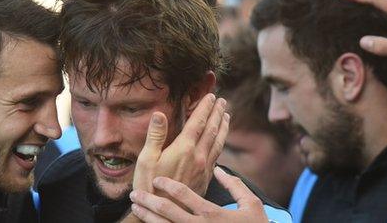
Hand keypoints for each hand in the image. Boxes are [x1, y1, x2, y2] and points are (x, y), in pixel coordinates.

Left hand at [129, 167, 267, 222]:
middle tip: (135, 194)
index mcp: (212, 213)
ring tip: (136, 208)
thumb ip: (235, 185)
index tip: (157, 179)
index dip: (167, 185)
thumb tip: (219, 168)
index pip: (183, 194)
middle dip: (149, 202)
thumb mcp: (252, 205)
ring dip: (148, 218)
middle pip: (167, 212)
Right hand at [133, 93, 229, 195]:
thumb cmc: (149, 186)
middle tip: (222, 101)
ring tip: (226, 116)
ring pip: (218, 142)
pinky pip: (217, 155)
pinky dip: (220, 142)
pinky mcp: (205, 178)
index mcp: (184, 149)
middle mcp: (198, 156)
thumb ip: (155, 136)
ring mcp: (204, 168)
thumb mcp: (146, 160)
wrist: (164, 214)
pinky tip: (220, 141)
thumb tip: (160, 113)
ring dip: (223, 127)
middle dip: (217, 113)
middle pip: (212, 129)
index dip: (205, 107)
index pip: (198, 122)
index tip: (211, 95)